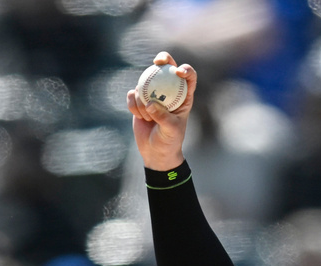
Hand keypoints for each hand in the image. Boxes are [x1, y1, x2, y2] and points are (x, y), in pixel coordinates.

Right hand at [126, 51, 196, 170]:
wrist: (155, 151)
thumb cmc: (169, 141)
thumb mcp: (171, 130)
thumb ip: (162, 116)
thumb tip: (150, 103)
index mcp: (184, 97)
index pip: (188, 77)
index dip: (186, 70)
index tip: (178, 71)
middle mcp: (169, 91)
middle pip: (167, 67)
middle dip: (163, 59)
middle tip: (157, 62)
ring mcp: (152, 93)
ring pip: (144, 83)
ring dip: (142, 99)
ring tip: (149, 118)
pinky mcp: (139, 99)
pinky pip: (132, 95)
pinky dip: (133, 105)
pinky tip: (140, 117)